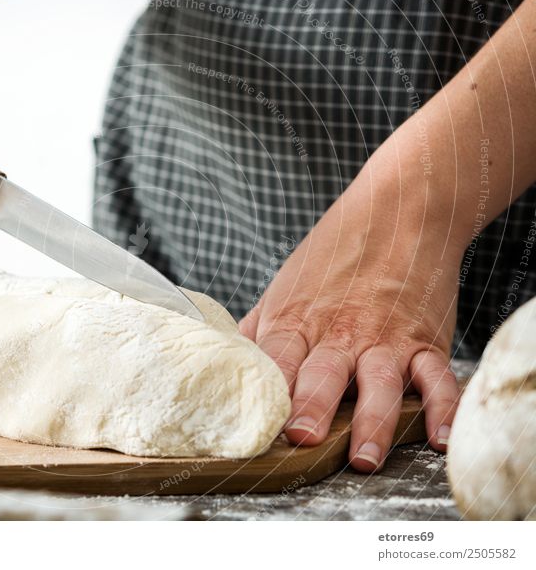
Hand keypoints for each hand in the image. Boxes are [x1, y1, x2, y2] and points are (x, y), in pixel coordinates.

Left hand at [239, 155, 461, 471]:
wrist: (397, 210)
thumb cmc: (332, 254)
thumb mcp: (282, 288)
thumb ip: (257, 333)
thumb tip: (223, 367)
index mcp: (297, 321)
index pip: (276, 362)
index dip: (266, 392)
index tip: (256, 425)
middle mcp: (339, 333)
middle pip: (323, 373)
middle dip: (313, 406)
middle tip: (304, 438)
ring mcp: (385, 337)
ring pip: (379, 382)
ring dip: (372, 421)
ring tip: (363, 457)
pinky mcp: (425, 340)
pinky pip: (437, 376)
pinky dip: (443, 406)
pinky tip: (441, 436)